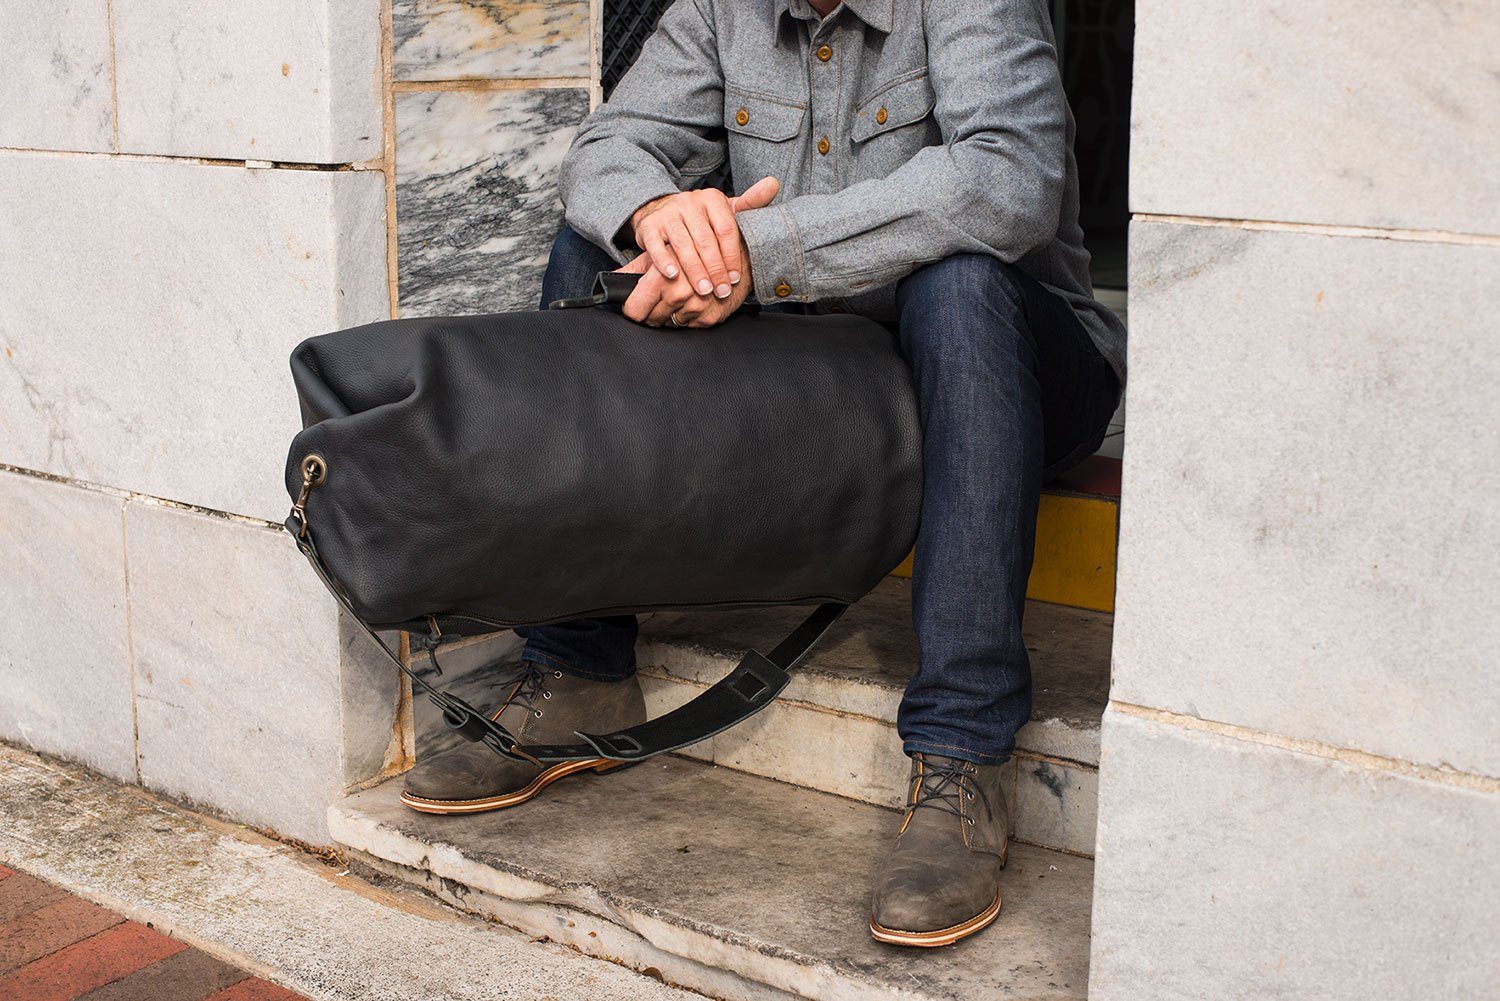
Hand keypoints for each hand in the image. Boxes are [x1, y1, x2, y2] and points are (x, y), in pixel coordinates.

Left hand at [616, 239, 754, 328]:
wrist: (737, 255)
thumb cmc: (694, 252)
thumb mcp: (662, 254)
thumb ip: (634, 269)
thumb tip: (610, 281)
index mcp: (661, 276)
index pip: (634, 308)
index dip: (632, 309)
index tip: (634, 307)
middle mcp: (679, 292)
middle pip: (651, 319)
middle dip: (651, 312)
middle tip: (658, 301)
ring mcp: (696, 307)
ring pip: (669, 324)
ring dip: (670, 314)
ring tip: (679, 297)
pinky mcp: (710, 317)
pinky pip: (688, 326)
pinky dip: (688, 316)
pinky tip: (693, 302)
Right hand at [628, 177, 779, 302]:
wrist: (663, 212)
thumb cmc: (701, 218)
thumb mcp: (726, 210)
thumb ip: (751, 202)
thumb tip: (774, 183)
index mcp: (712, 199)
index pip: (726, 229)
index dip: (731, 256)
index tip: (734, 278)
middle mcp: (689, 202)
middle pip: (705, 240)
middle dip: (715, 269)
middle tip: (721, 291)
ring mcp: (668, 213)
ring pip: (683, 245)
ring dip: (694, 271)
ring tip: (703, 291)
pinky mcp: (649, 225)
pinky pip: (656, 246)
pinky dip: (664, 261)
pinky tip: (673, 276)